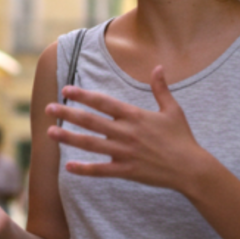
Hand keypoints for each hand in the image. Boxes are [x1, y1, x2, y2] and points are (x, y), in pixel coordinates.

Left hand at [44, 65, 212, 192]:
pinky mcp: (127, 171)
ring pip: (91, 144)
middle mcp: (126, 132)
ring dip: (69, 138)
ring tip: (49, 133)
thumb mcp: (172, 110)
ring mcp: (125, 153)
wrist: (191, 168)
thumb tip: (158, 67)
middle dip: (67, 113)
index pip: (103, 102)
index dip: (83, 95)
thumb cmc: (182, 138)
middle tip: (48, 108)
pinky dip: (85, 169)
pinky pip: (102, 170)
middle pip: (91, 121)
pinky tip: (69, 167)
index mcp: (135, 116)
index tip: (66, 89)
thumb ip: (161, 88)